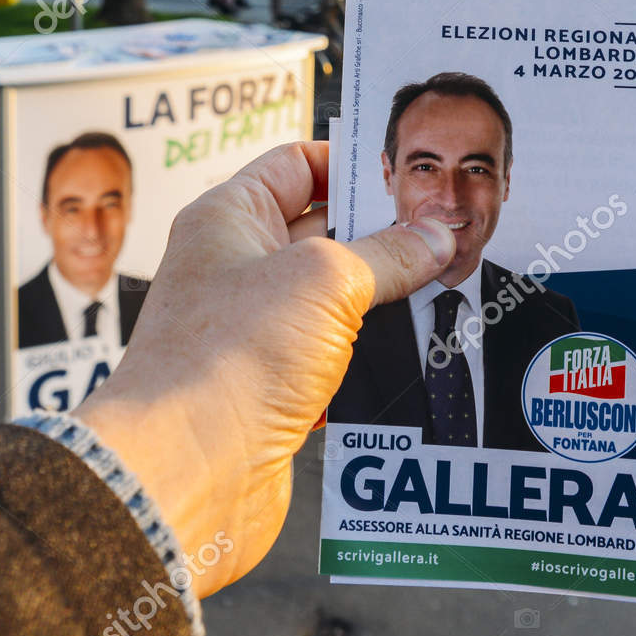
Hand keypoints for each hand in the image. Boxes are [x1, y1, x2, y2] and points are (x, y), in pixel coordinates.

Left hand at [72, 141, 454, 597]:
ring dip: (383, 301)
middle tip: (450, 237)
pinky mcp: (270, 387)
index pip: (296, 165)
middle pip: (322, 231)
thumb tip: (431, 236)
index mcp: (228, 219)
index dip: (354, 166)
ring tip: (448, 292)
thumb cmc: (226, 360)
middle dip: (384, 236)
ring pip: (332, 300)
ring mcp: (252, 329)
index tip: (414, 180)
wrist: (185, 470)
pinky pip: (331, 360)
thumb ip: (386, 253)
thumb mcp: (323, 281)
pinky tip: (415, 358)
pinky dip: (368, 360)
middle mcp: (234, 267)